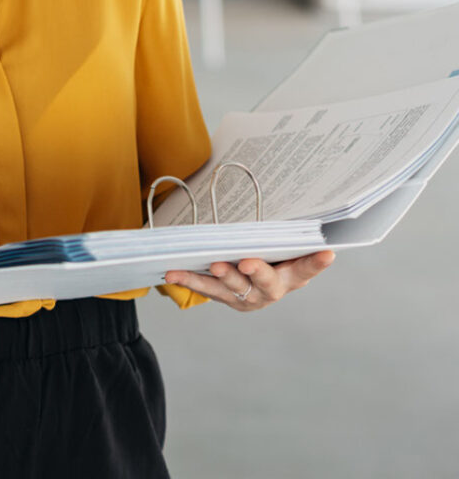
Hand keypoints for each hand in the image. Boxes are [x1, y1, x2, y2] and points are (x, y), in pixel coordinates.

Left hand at [164, 249, 334, 311]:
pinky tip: (172, 273)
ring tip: (211, 266)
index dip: (316, 263)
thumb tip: (288, 202)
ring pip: (232, 289)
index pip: (307, 268)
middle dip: (256, 272)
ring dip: (218, 278)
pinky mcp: (225, 298)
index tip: (327, 253)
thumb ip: (282, 235)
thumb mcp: (280, 247)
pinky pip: (205, 289)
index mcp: (291, 276)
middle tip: (246, 263)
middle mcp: (271, 290)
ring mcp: (247, 298)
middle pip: (266, 283)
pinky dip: (189, 279)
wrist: (253, 284)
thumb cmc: (271, 257)